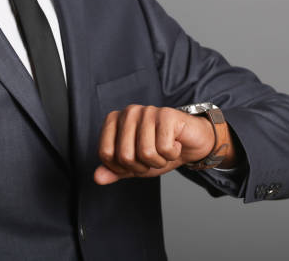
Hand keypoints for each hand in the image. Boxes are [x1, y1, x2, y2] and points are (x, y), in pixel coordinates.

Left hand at [94, 105, 215, 184]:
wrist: (191, 143)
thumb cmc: (160, 151)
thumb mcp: (135, 165)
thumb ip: (115, 170)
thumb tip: (97, 177)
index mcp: (115, 120)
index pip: (105, 153)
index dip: (121, 168)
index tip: (135, 162)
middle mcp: (129, 112)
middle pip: (124, 155)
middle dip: (141, 166)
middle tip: (153, 157)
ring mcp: (147, 111)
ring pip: (145, 153)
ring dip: (158, 161)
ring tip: (164, 150)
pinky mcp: (166, 114)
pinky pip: (164, 148)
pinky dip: (172, 154)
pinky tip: (175, 144)